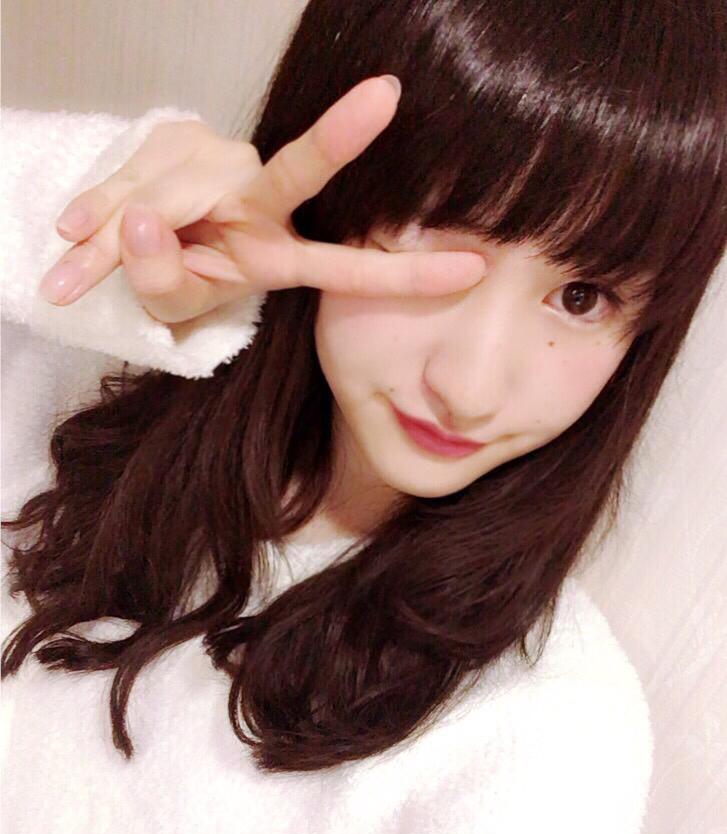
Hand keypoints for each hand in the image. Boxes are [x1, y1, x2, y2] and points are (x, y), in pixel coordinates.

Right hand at [38, 76, 486, 324]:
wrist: (132, 233)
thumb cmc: (173, 277)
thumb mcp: (167, 302)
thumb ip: (160, 277)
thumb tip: (149, 218)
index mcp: (274, 256)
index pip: (346, 266)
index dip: (405, 275)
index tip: (473, 269)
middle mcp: (261, 203)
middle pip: (294, 171)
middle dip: (341, 139)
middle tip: (389, 96)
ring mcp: (224, 165)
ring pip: (173, 184)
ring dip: (116, 229)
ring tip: (76, 269)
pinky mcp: (181, 137)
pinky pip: (132, 173)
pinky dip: (93, 213)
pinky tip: (73, 236)